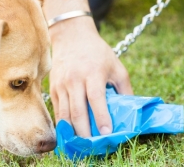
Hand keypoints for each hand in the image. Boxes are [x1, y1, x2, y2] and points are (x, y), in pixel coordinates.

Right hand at [48, 17, 132, 136]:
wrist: (71, 37)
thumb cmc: (98, 53)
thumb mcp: (117, 67)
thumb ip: (124, 90)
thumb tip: (129, 113)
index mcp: (93, 73)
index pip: (96, 99)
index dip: (101, 117)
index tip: (107, 133)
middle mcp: (75, 79)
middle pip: (78, 110)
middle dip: (85, 131)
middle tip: (92, 146)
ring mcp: (61, 84)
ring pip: (65, 113)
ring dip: (73, 131)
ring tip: (80, 144)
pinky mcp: (53, 88)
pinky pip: (57, 110)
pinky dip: (63, 124)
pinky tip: (70, 133)